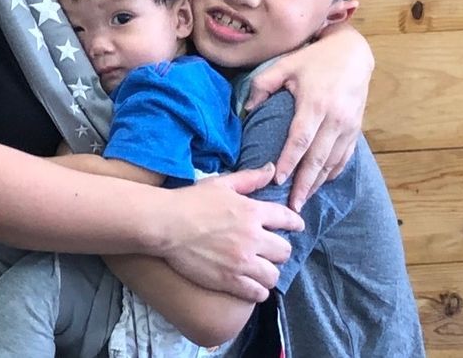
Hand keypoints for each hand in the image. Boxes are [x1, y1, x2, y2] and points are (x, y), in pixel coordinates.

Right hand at [161, 165, 302, 301]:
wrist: (165, 224)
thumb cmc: (191, 201)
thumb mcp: (221, 184)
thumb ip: (250, 178)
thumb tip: (272, 169)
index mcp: (252, 212)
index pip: (286, 219)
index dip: (295, 223)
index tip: (297, 226)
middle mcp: (252, 237)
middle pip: (284, 251)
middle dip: (279, 250)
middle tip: (270, 250)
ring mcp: (242, 261)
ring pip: (273, 275)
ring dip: (269, 273)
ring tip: (261, 270)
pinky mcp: (230, 280)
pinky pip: (258, 293)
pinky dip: (258, 291)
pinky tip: (252, 286)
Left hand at [244, 24, 373, 209]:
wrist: (353, 54)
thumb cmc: (315, 60)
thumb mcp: (285, 65)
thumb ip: (263, 85)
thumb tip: (246, 109)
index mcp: (315, 104)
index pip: (300, 139)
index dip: (289, 161)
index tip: (279, 180)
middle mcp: (334, 119)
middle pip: (318, 158)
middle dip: (305, 184)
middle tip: (292, 207)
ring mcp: (348, 126)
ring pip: (332, 162)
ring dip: (318, 183)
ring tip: (303, 201)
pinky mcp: (356, 129)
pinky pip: (344, 157)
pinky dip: (332, 173)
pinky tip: (321, 183)